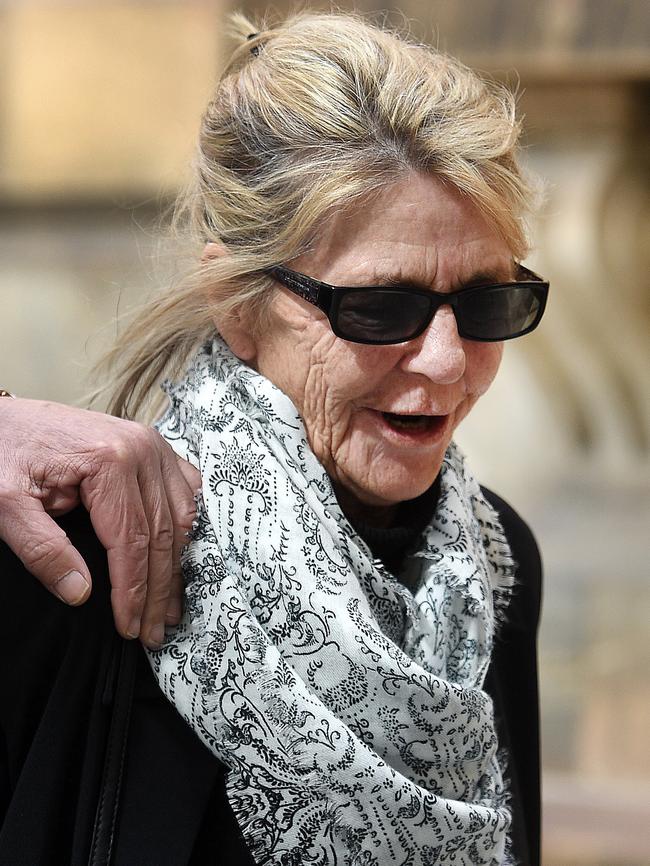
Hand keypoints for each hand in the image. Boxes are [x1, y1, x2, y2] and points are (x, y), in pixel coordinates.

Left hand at [0, 398, 200, 646]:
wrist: (2, 418)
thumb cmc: (1, 454)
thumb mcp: (5, 504)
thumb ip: (42, 550)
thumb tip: (80, 593)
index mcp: (109, 461)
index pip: (132, 540)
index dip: (133, 591)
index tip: (130, 628)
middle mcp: (142, 449)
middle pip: (163, 533)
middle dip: (159, 589)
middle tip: (153, 632)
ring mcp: (153, 445)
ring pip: (182, 515)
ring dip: (177, 564)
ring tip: (168, 606)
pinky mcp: (153, 446)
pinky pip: (186, 490)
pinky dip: (186, 526)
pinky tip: (180, 554)